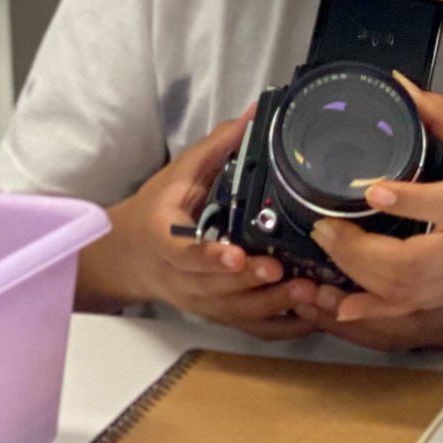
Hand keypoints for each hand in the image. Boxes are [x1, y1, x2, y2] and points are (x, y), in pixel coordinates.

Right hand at [87, 112, 322, 340]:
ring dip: (271, 306)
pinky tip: (311, 318)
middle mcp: (179, 278)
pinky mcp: (216, 315)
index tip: (236, 254)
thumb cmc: (159, 208)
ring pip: (234, 312)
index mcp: (164, 239)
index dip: (209, 258)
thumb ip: (218, 147)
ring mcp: (198, 301)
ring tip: (308, 292)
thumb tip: (257, 112)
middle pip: (215, 289)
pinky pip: (248, 329)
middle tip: (285, 273)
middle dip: (251, 284)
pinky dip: (279, 327)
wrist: (131, 254)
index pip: (183, 254)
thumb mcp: (180, 173)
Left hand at [313, 77, 442, 322]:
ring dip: (358, 274)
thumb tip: (400, 86)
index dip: (405, 201)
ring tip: (328, 245)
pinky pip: (409, 309)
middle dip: (359, 248)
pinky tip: (340, 307)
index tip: (372, 189)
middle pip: (411, 263)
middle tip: (325, 223)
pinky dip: (373, 310)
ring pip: (405, 290)